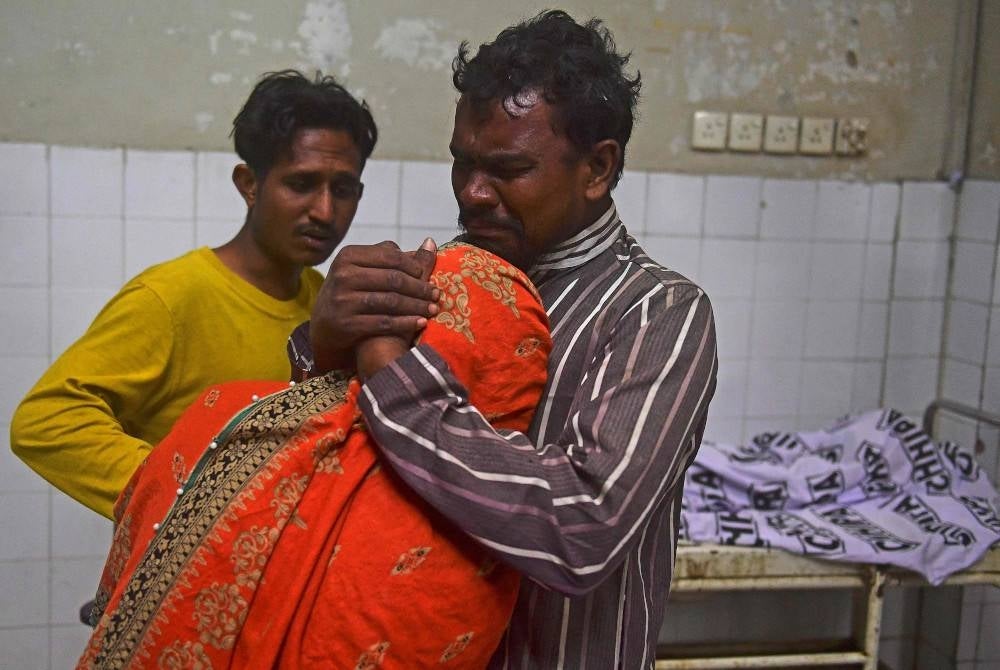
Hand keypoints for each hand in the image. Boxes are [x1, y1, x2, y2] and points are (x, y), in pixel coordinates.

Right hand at [310, 239, 437, 372]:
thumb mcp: (365, 270)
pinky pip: (384, 322)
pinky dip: (406, 323)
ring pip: (390, 301)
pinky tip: (421, 323)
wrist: (325, 326)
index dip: (414, 267)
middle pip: (393, 279)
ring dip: (417, 306)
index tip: (428, 276)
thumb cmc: (352, 292)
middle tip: (436, 295)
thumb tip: (431, 242)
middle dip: (419, 288)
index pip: (391, 257)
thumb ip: (395, 258)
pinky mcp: (346, 324)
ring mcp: (343, 300)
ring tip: (433, 309)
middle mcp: (343, 275)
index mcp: (349, 256)